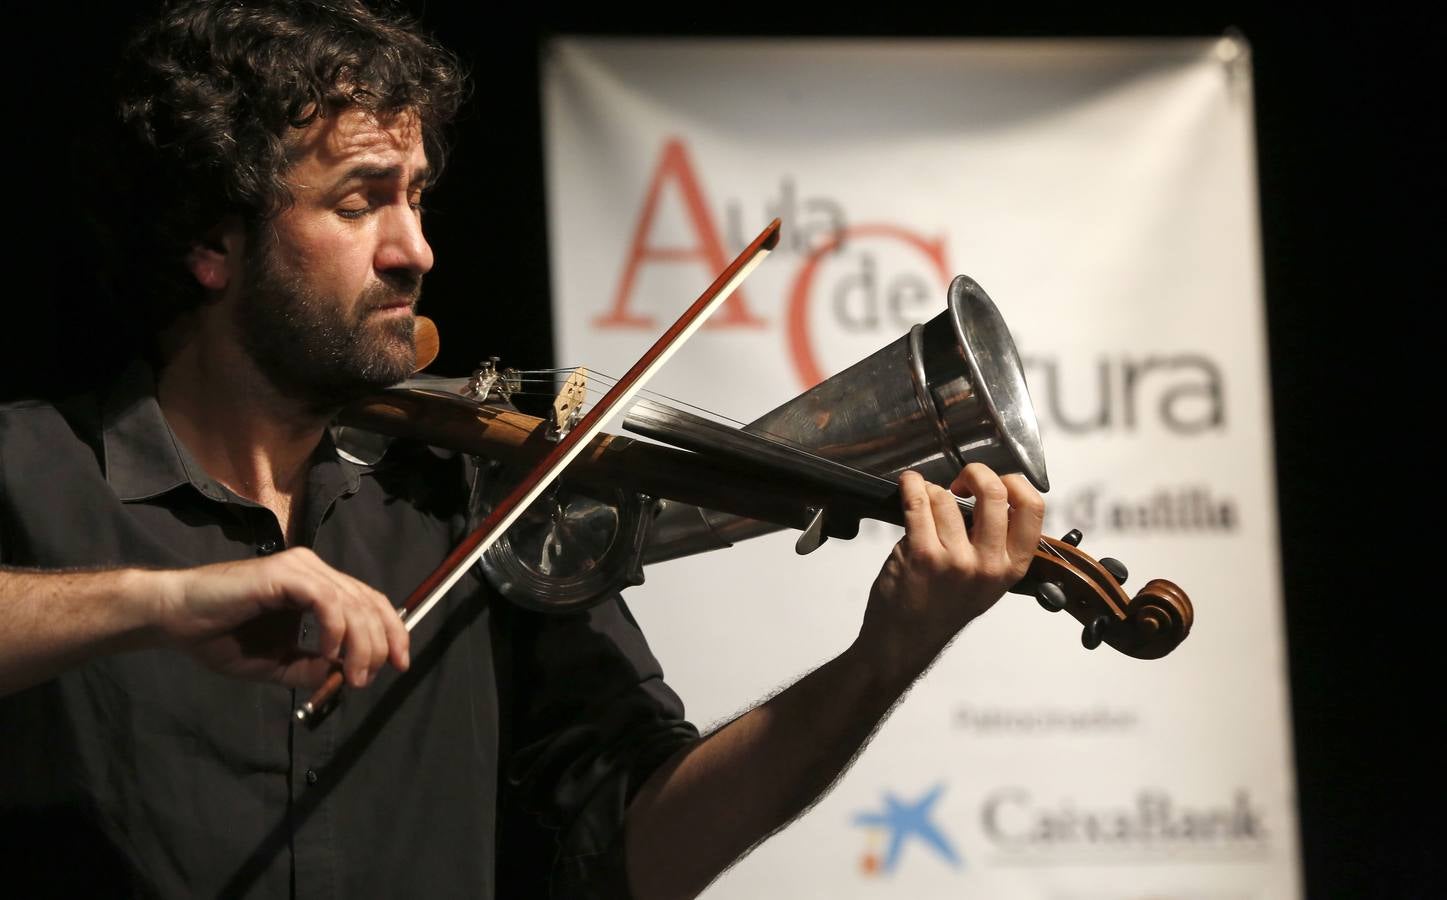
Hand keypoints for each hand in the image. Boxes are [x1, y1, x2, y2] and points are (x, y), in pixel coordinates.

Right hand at [152, 547, 409, 687]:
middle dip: (380, 644)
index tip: (399, 665)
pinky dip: (335, 627)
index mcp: (318, 586)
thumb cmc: (219, 637)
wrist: (175, 619)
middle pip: (369, 602)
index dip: (392, 632)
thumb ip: (310, 669)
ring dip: (361, 644)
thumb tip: (341, 677)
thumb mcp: (276, 663)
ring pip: (352, 602)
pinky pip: (324, 599)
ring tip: (353, 675)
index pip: (370, 603)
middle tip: (368, 679)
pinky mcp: (283, 574)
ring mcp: (300, 568)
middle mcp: (314, 570)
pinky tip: (327, 651)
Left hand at [857, 464, 1043, 679]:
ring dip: (932, 491)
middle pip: (994, 491)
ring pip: (946, 497)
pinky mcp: (921, 554)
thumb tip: (994, 494)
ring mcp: (955, 559)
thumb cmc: (944, 607)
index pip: (1033, 508)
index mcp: (1012, 567)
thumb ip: (998, 544)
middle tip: (961, 482)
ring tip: (927, 503)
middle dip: (974, 472)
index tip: (996, 482)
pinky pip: (917, 502)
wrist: (905, 639)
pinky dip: (911, 486)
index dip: (1014, 482)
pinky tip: (909, 486)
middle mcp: (988, 564)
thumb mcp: (988, 582)